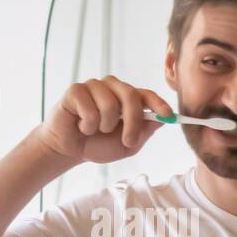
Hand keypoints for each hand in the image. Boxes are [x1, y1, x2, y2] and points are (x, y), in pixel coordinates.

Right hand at [36, 76, 169, 163]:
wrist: (68, 150)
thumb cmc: (97, 145)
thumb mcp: (126, 146)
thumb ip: (143, 133)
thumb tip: (162, 121)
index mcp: (126, 97)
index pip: (145, 94)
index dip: (158, 103)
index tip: (169, 116)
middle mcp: (111, 88)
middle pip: (131, 96)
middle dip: (132, 122)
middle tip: (128, 141)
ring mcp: (93, 86)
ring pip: (109, 104)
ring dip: (104, 126)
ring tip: (94, 130)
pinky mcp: (76, 90)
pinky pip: (89, 109)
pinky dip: (87, 125)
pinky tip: (81, 126)